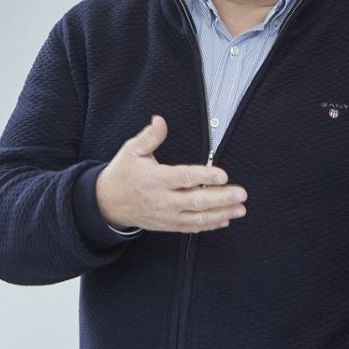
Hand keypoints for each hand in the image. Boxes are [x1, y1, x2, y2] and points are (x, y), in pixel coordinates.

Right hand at [95, 115, 246, 232]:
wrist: (108, 203)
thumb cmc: (123, 175)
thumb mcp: (131, 151)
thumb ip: (149, 137)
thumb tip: (160, 120)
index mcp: (156, 179)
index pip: (185, 178)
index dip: (205, 176)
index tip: (223, 175)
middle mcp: (163, 200)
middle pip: (196, 201)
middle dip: (221, 198)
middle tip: (241, 194)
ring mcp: (167, 215)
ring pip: (198, 218)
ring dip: (221, 213)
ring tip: (240, 209)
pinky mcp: (169, 225)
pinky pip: (192, 228)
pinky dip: (209, 225)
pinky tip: (225, 220)